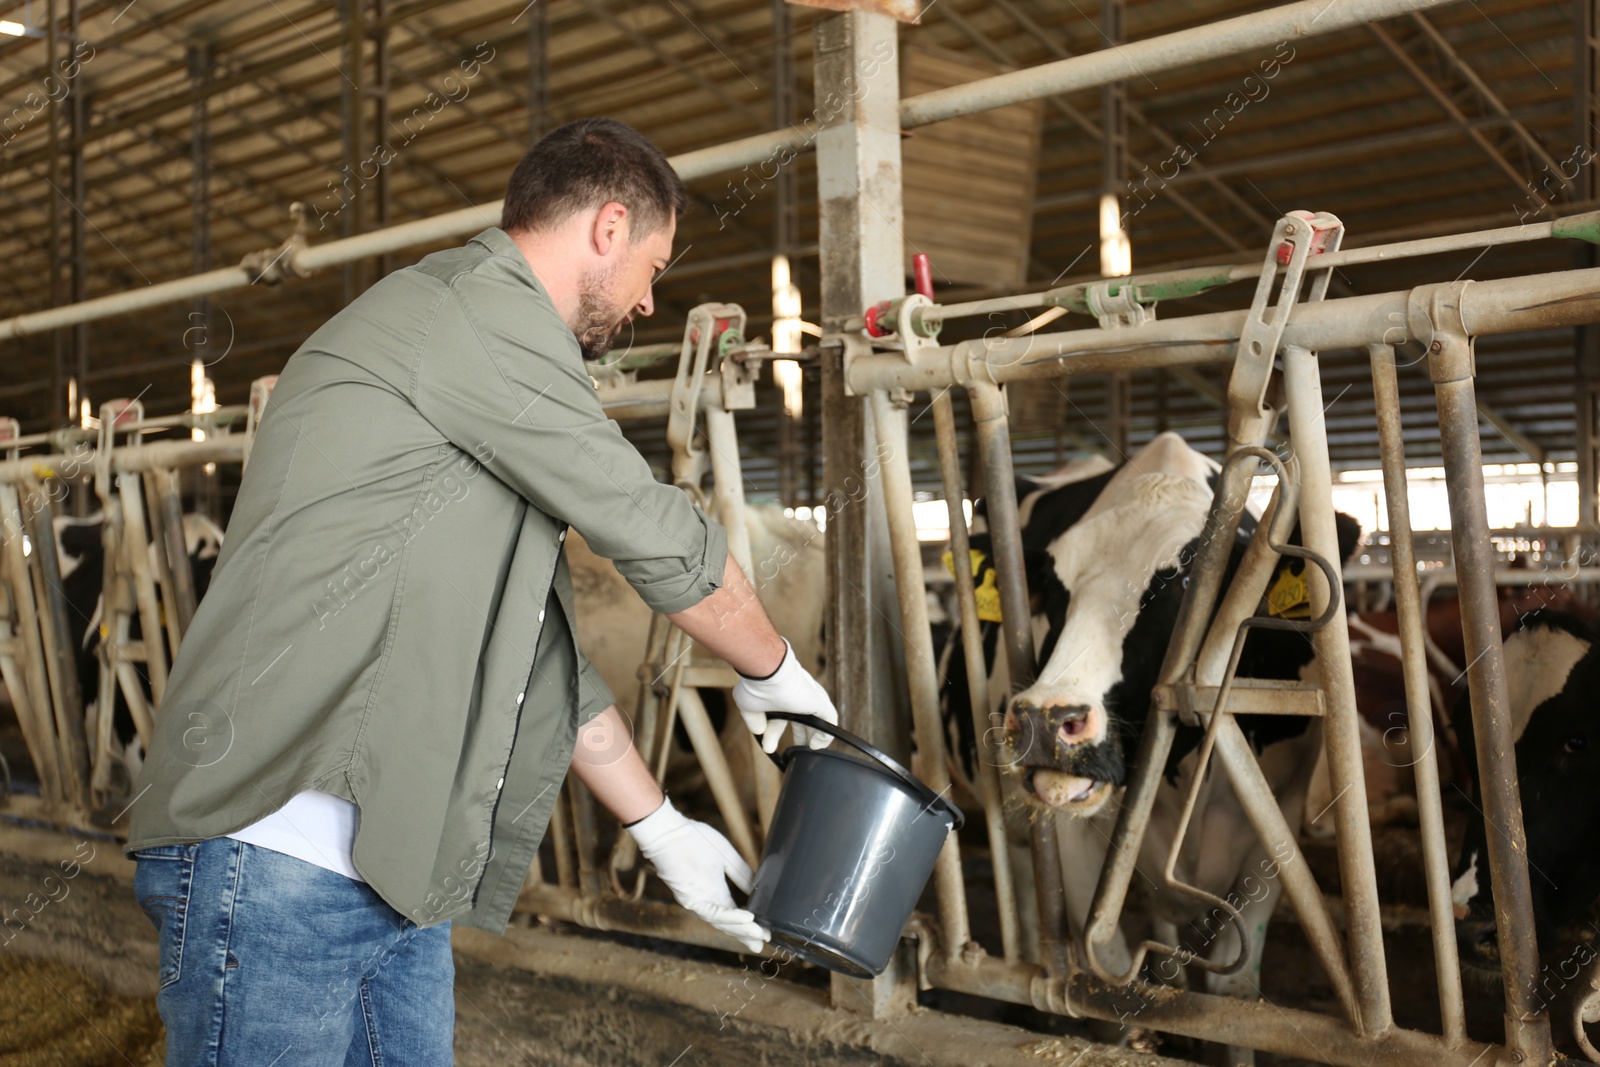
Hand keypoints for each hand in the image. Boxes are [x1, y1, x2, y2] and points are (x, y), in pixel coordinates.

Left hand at [626, 797, 768, 952]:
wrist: (670, 831)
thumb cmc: (694, 839)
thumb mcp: (726, 856)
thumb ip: (740, 872)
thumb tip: (757, 887)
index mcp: (716, 890)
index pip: (734, 914)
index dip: (749, 925)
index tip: (766, 933)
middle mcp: (707, 900)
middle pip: (729, 924)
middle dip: (747, 935)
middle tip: (765, 943)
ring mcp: (698, 901)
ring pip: (721, 923)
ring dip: (741, 929)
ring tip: (760, 934)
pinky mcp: (690, 898)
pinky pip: (712, 913)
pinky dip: (730, 917)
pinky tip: (747, 918)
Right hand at [730, 638, 839, 752]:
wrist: (768, 670)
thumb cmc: (756, 685)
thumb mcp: (749, 706)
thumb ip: (754, 719)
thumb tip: (758, 730)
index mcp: (780, 695)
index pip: (780, 716)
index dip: (773, 732)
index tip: (767, 746)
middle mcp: (796, 695)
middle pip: (802, 717)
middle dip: (800, 734)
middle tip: (796, 749)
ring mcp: (809, 697)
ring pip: (816, 718)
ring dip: (812, 734)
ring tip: (809, 748)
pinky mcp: (819, 702)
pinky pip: (829, 719)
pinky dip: (826, 734)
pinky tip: (818, 745)